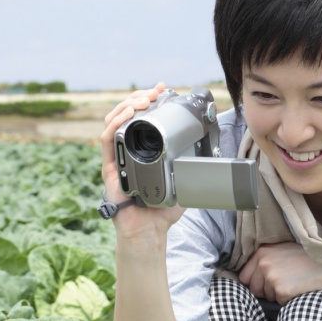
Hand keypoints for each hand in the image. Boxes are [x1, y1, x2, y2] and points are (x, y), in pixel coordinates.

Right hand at [101, 85, 184, 238]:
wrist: (149, 231)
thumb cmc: (163, 209)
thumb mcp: (184, 180)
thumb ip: (194, 165)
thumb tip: (213, 148)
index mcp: (143, 149)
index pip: (143, 117)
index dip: (151, 99)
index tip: (163, 89)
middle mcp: (127, 150)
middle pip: (127, 114)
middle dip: (140, 97)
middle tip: (154, 91)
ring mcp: (117, 158)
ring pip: (114, 121)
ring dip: (127, 105)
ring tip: (142, 99)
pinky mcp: (110, 168)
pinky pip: (108, 140)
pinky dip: (116, 123)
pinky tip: (128, 114)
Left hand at [239, 243, 321, 303]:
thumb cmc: (309, 259)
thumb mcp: (284, 251)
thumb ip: (266, 260)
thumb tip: (247, 279)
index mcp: (262, 251)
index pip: (244, 277)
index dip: (257, 282)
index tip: (273, 280)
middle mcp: (263, 262)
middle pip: (253, 289)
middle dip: (266, 290)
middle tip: (288, 280)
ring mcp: (271, 276)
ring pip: (266, 297)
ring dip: (278, 295)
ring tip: (296, 281)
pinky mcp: (281, 290)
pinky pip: (278, 302)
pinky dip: (288, 299)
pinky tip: (300, 288)